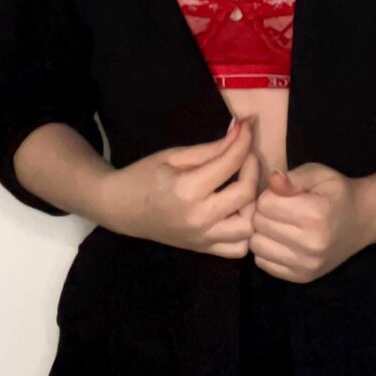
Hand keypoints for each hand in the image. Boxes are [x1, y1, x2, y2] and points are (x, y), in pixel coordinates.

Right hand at [98, 117, 259, 257]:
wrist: (122, 208)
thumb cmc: (145, 176)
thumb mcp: (175, 155)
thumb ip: (212, 148)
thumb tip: (241, 130)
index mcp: (187, 189)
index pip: (230, 163)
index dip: (243, 141)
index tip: (248, 126)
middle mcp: (198, 218)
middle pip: (246, 195)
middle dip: (253, 168)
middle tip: (247, 155)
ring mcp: (202, 238)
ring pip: (248, 228)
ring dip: (252, 205)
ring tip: (242, 187)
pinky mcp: (204, 249)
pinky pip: (238, 249)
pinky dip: (245, 232)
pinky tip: (237, 212)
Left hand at [249, 163, 371, 282]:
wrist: (363, 220)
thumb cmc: (337, 193)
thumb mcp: (318, 174)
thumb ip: (293, 177)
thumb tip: (272, 180)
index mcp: (314, 215)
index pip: (264, 204)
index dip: (269, 194)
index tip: (281, 195)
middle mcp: (310, 244)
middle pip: (258, 224)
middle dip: (263, 212)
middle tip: (279, 208)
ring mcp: (307, 264)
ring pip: (257, 246)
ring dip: (262, 232)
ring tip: (278, 224)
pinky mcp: (303, 277)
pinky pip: (264, 263)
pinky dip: (267, 250)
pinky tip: (282, 240)